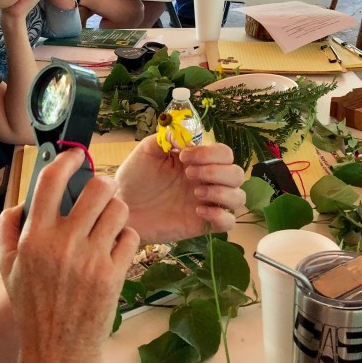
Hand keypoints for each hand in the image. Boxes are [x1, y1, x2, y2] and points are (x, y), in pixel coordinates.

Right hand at [0, 151, 138, 362]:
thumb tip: (19, 203)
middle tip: (103, 193)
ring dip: (117, 213)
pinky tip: (115, 251)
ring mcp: (90, 259)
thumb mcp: (7, 269)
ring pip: (119, 209)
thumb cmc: (33, 310)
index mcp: (34, 238)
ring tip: (109, 225)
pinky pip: (131, 236)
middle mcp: (62, 244)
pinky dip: (126, 239)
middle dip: (104, 186)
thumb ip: (9, 231)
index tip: (76, 157)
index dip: (66, 161)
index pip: (50, 181)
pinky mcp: (113, 274)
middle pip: (97, 188)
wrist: (58, 353)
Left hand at [115, 136, 245, 241]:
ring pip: (239, 197)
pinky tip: (198, 212)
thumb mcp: (148, 150)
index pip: (224, 153)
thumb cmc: (135, 176)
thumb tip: (184, 138)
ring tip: (196, 194)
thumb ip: (166, 138)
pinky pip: (228, 222)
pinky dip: (220, 216)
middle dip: (216, 171)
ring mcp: (207, 203)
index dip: (209, 153)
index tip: (184, 156)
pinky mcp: (202, 224)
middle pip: (237, 173)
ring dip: (222, 192)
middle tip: (189, 174)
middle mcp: (208, 181)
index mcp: (198, 162)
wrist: (122, 207)